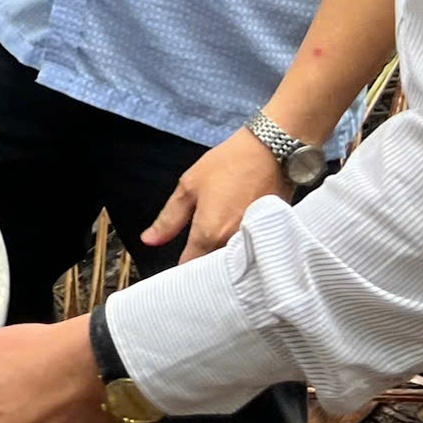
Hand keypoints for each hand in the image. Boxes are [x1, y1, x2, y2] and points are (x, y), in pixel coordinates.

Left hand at [142, 127, 289, 261]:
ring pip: (233, 265)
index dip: (180, 271)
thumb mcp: (189, 186)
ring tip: (213, 249)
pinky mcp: (271, 239)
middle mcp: (233, 245)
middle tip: (193, 256)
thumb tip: (149, 241)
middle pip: (213, 270)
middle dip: (202, 269)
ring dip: (222, 263)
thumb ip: (169, 219)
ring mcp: (255, 244)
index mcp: (209, 234)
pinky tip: (236, 241)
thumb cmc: (229, 164)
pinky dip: (242, 254)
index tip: (175, 268)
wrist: (273, 152)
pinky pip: (251, 255)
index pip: (190, 268)